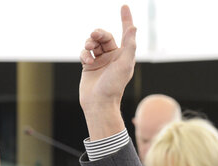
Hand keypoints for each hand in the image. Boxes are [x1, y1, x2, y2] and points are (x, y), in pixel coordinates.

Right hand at [79, 4, 134, 138]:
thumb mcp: (125, 64)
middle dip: (98, 33)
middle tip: (94, 36)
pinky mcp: (89, 66)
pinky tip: (87, 61)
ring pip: (93, 42)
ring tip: (89, 49)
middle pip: (104, 35)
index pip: (125, 33)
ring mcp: (100, 61)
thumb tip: (133, 27)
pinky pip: (84, 52)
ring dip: (89, 42)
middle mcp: (113, 57)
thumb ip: (129, 45)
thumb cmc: (114, 86)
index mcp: (124, 55)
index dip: (125, 19)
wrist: (99, 103)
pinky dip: (84, 54)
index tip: (124, 6)